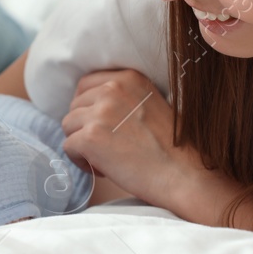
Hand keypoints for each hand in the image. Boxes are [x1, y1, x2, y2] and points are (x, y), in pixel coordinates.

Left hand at [60, 69, 232, 217]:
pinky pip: (68, 147)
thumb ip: (123, 97)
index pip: (86, 84)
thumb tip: (90, 103)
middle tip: (107, 146)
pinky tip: (102, 169)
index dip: (89, 107)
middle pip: (75, 104)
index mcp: (128, 78)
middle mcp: (112, 89)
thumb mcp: (150, 103)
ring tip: (105, 158)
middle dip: (85, 126)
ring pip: (68, 125)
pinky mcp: (91, 137)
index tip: (101, 125)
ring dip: (81, 143)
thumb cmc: (171, 147)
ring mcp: (100, 112)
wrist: (184, 175)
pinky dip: (80, 161)